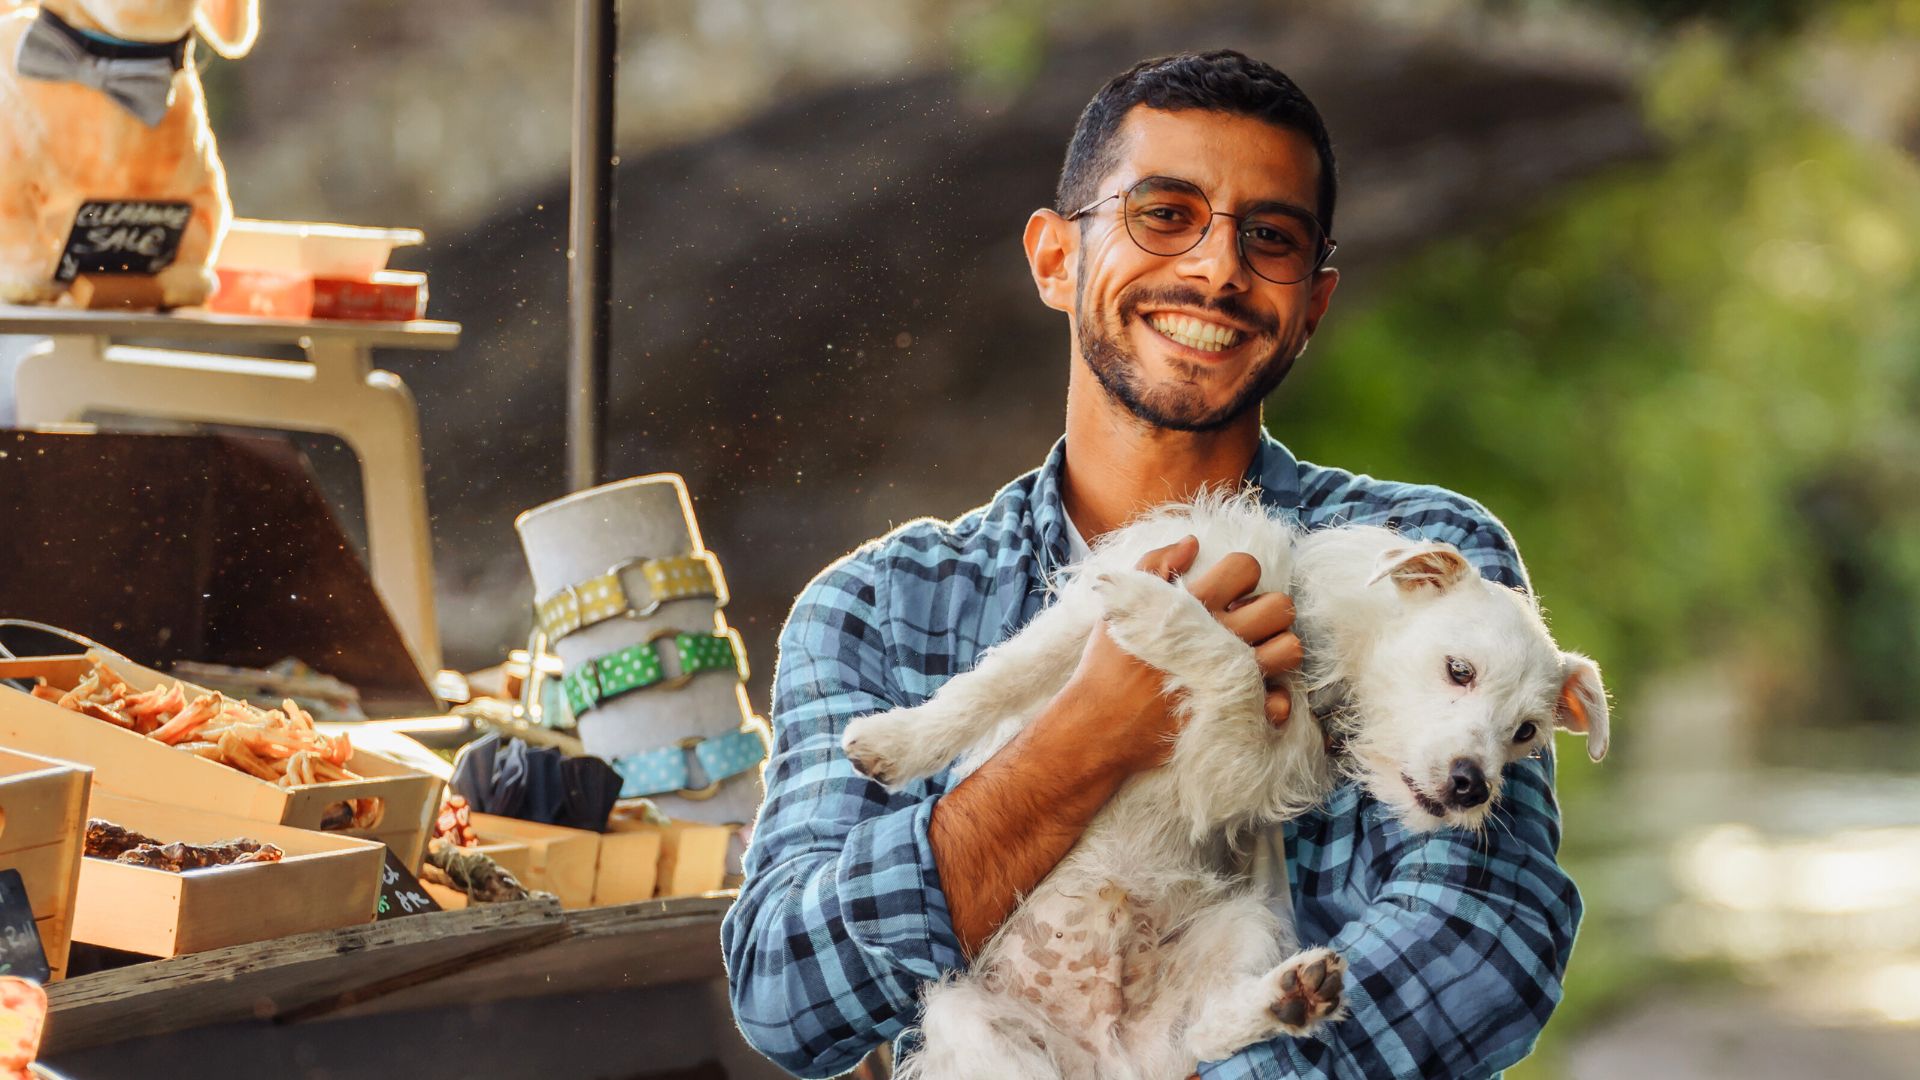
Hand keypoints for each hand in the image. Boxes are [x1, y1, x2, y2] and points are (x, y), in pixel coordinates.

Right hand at [1065, 536, 1301, 776]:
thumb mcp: (1120, 603)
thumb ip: (1154, 564)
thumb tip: (1193, 542)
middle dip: (1268, 609)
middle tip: (1248, 623)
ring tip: (1255, 654)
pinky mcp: (1233, 714)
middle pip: (1280, 607)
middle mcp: (1217, 639)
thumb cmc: (1108, 663)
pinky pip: (1280, 701)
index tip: (1227, 593)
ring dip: (1277, 649)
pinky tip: (1252, 692)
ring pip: (1289, 650)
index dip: (1241, 574)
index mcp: (1191, 607)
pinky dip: (1271, 697)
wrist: (1099, 725)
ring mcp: (1229, 678)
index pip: (1246, 566)